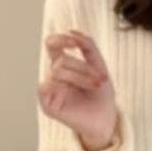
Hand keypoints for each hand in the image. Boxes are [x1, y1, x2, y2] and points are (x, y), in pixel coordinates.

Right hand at [38, 31, 118, 150]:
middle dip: (83, 67)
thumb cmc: (101, 95)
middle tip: (101, 79)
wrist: (106, 120)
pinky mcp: (47, 104)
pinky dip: (63, 86)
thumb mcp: (99, 66)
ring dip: (81, 77)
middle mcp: (54, 76)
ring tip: (96, 86)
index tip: (74, 42)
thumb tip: (72, 31)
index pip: (52, 44)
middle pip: (60, 59)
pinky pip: (45, 86)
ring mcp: (49, 90)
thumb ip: (88, 46)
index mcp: (64, 65)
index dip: (60, 39)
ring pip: (57, 71)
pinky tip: (75, 93)